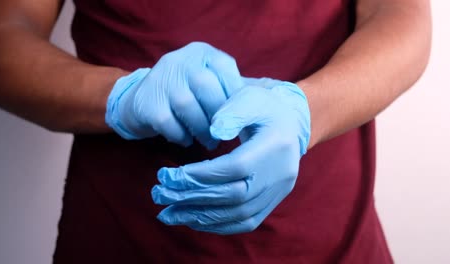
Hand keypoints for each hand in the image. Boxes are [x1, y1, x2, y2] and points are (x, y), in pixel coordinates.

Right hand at [105, 42, 241, 148]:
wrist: (140, 102)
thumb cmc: (188, 93)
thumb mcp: (212, 82)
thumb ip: (238, 87)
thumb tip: (275, 93)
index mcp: (201, 52)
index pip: (225, 67)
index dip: (235, 93)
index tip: (240, 116)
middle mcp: (180, 60)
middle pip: (206, 86)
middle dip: (219, 115)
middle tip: (225, 134)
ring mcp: (160, 79)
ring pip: (188, 106)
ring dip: (202, 130)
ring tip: (209, 142)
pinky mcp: (146, 101)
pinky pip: (169, 123)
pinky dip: (181, 135)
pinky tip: (187, 140)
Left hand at [151, 78, 310, 233]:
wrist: (289, 123)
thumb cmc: (263, 107)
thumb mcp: (250, 97)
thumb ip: (232, 112)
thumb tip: (214, 132)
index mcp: (276, 146)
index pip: (235, 167)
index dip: (201, 174)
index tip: (169, 175)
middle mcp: (280, 174)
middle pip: (234, 196)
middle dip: (192, 197)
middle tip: (159, 194)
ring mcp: (278, 192)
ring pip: (238, 215)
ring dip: (199, 216)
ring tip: (167, 213)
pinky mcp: (272, 202)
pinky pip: (245, 222)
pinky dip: (217, 225)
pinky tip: (192, 220)